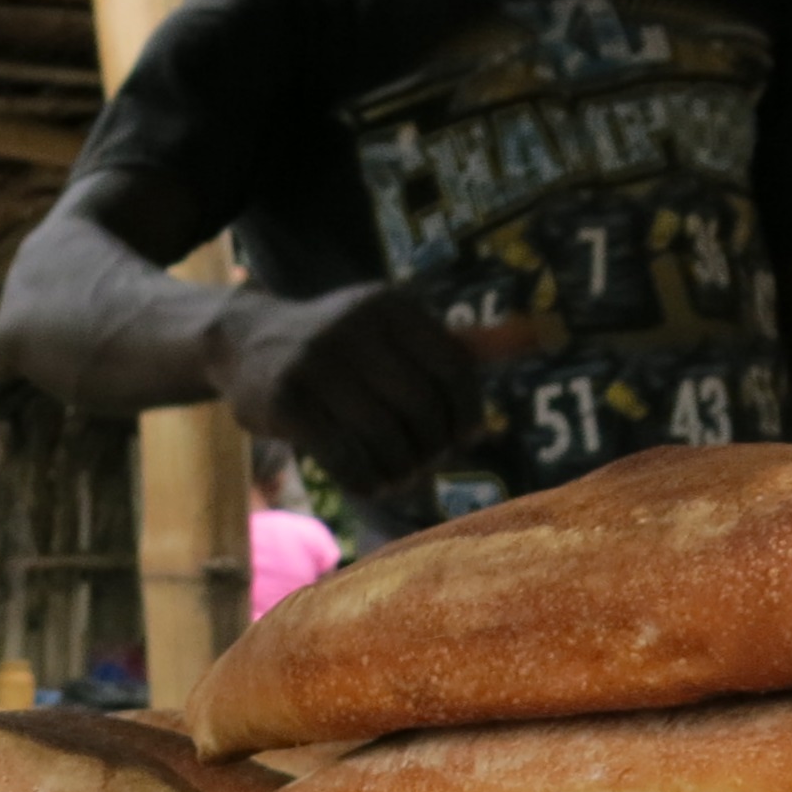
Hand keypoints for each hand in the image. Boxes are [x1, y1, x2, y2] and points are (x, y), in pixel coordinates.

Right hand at [208, 283, 478, 495]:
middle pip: (420, 408)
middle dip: (431, 448)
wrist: (243, 341)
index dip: (466, 415)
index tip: (462, 438)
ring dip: (400, 471)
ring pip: (382, 437)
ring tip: (400, 479)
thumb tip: (547, 334)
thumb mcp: (398, 332)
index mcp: (393, 308)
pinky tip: (370, 484)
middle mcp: (355, 327)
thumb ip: (462, 344)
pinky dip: (365, 479)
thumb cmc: (340, 346)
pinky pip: (342, 455)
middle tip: (426, 465)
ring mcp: (315, 362)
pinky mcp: (285, 400)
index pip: (453, 370)